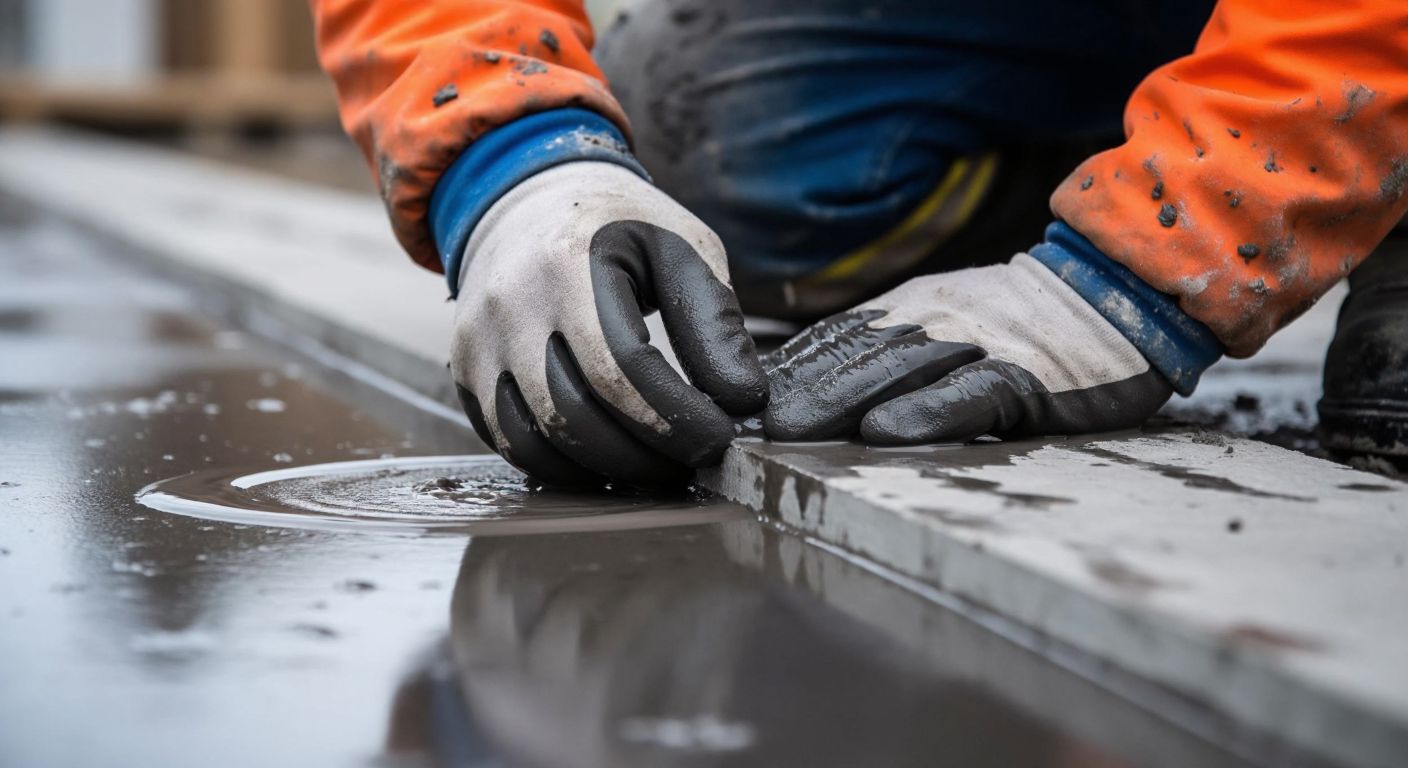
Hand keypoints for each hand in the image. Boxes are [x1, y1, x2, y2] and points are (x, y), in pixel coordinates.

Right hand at [451, 162, 766, 486]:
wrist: (529, 200)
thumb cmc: (618, 228)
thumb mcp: (682, 248)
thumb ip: (714, 322)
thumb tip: (743, 401)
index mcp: (567, 263)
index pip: (618, 367)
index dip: (673, 418)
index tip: (717, 438)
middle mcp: (510, 305)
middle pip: (575, 413)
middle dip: (644, 453)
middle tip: (691, 460)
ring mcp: (478, 342)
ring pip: (537, 440)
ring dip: (605, 469)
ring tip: (656, 465)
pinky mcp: (465, 372)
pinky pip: (509, 443)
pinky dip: (562, 467)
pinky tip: (607, 460)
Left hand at [763, 254, 1171, 443]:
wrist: (1113, 293)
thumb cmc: (1020, 324)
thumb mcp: (943, 322)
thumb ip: (887, 348)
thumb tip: (809, 384)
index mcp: (910, 310)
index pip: (831, 340)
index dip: (781, 374)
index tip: (731, 406)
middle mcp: (934, 320)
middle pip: (851, 357)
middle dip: (792, 394)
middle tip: (740, 429)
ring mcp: (981, 345)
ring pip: (897, 371)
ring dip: (837, 402)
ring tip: (788, 434)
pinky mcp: (1028, 375)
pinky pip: (972, 393)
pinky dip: (928, 413)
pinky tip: (887, 433)